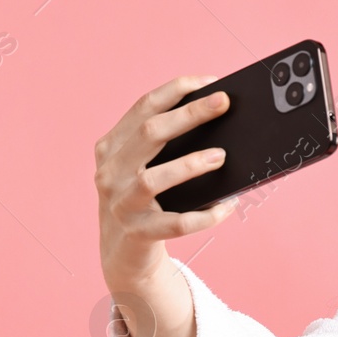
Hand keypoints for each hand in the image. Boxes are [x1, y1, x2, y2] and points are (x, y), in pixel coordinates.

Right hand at [95, 74, 238, 293]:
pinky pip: (175, 224)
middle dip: (190, 114)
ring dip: (191, 165)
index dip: (177, 90)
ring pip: (153, 180)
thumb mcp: (143, 166)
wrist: (122, 254)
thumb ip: (165, 144)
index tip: (211, 81)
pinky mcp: (138, 234)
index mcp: (112, 146)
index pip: (143, 107)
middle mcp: (110, 172)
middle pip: (149, 133)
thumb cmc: (144, 199)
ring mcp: (121, 204)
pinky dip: (205, 215)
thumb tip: (218, 117)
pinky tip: (227, 206)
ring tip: (222, 156)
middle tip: (224, 102)